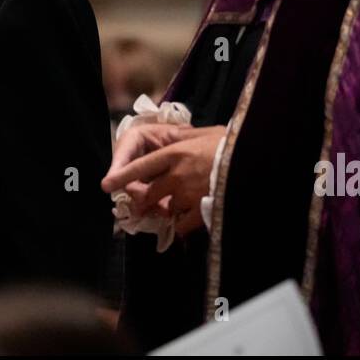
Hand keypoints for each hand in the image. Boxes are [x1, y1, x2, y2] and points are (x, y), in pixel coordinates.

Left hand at [101, 124, 226, 237]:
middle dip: (144, 201)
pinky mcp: (199, 211)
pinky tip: (188, 223)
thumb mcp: (207, 133)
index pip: (140, 166)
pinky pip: (181, 224)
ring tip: (176, 210)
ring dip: (168, 211)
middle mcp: (176, 175)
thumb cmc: (232, 144)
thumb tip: (180, 136)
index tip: (106, 184)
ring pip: (166, 209)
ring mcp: (187, 195)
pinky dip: (182, 226)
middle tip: (141, 206)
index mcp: (175, 153)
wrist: (253, 163)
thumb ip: (188, 138)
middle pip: (149, 193)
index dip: (121, 176)